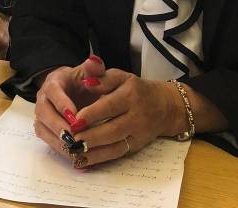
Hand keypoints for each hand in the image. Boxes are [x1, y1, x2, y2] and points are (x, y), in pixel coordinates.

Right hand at [32, 56, 107, 162]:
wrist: (69, 89)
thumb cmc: (80, 81)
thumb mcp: (87, 72)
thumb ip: (92, 68)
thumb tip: (95, 62)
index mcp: (52, 84)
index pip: (54, 93)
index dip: (63, 105)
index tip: (76, 117)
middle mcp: (42, 100)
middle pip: (44, 114)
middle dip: (58, 127)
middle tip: (74, 138)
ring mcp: (41, 116)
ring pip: (43, 129)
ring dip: (58, 141)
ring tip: (75, 151)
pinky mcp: (44, 128)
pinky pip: (47, 141)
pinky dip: (60, 150)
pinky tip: (76, 158)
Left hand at [34, 59, 182, 167]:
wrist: (165, 106)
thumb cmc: (135, 89)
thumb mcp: (120, 76)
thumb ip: (102, 78)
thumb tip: (86, 82)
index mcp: (130, 96)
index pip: (109, 106)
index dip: (92, 114)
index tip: (75, 121)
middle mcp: (136, 117)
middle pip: (113, 130)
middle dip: (92, 137)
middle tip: (72, 140)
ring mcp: (138, 134)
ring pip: (115, 146)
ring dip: (94, 152)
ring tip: (74, 152)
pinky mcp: (136, 146)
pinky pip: (117, 154)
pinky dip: (100, 159)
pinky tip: (84, 161)